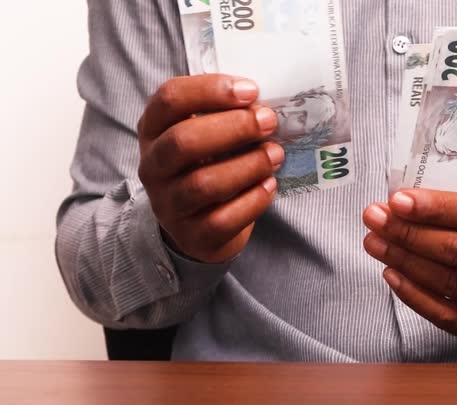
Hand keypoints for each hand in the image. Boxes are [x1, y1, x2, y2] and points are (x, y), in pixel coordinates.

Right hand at [138, 74, 281, 262]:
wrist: (197, 228)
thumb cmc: (207, 167)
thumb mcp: (204, 135)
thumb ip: (225, 115)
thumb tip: (264, 105)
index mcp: (153, 130)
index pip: (170, 99)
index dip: (210, 90)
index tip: (251, 90)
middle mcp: (153, 167)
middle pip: (183, 141)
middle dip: (233, 127)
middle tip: (268, 121)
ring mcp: (169, 204)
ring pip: (204, 183)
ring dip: (248, 165)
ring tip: (275, 154)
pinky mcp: (193, 235)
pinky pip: (223, 219)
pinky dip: (252, 200)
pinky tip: (270, 185)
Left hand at [362, 189, 456, 340]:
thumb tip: (410, 201)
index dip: (435, 208)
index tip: (397, 200)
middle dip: (409, 232)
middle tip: (375, 218)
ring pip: (446, 281)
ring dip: (403, 260)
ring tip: (375, 241)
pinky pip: (443, 313)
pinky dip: (412, 293)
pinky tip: (391, 273)